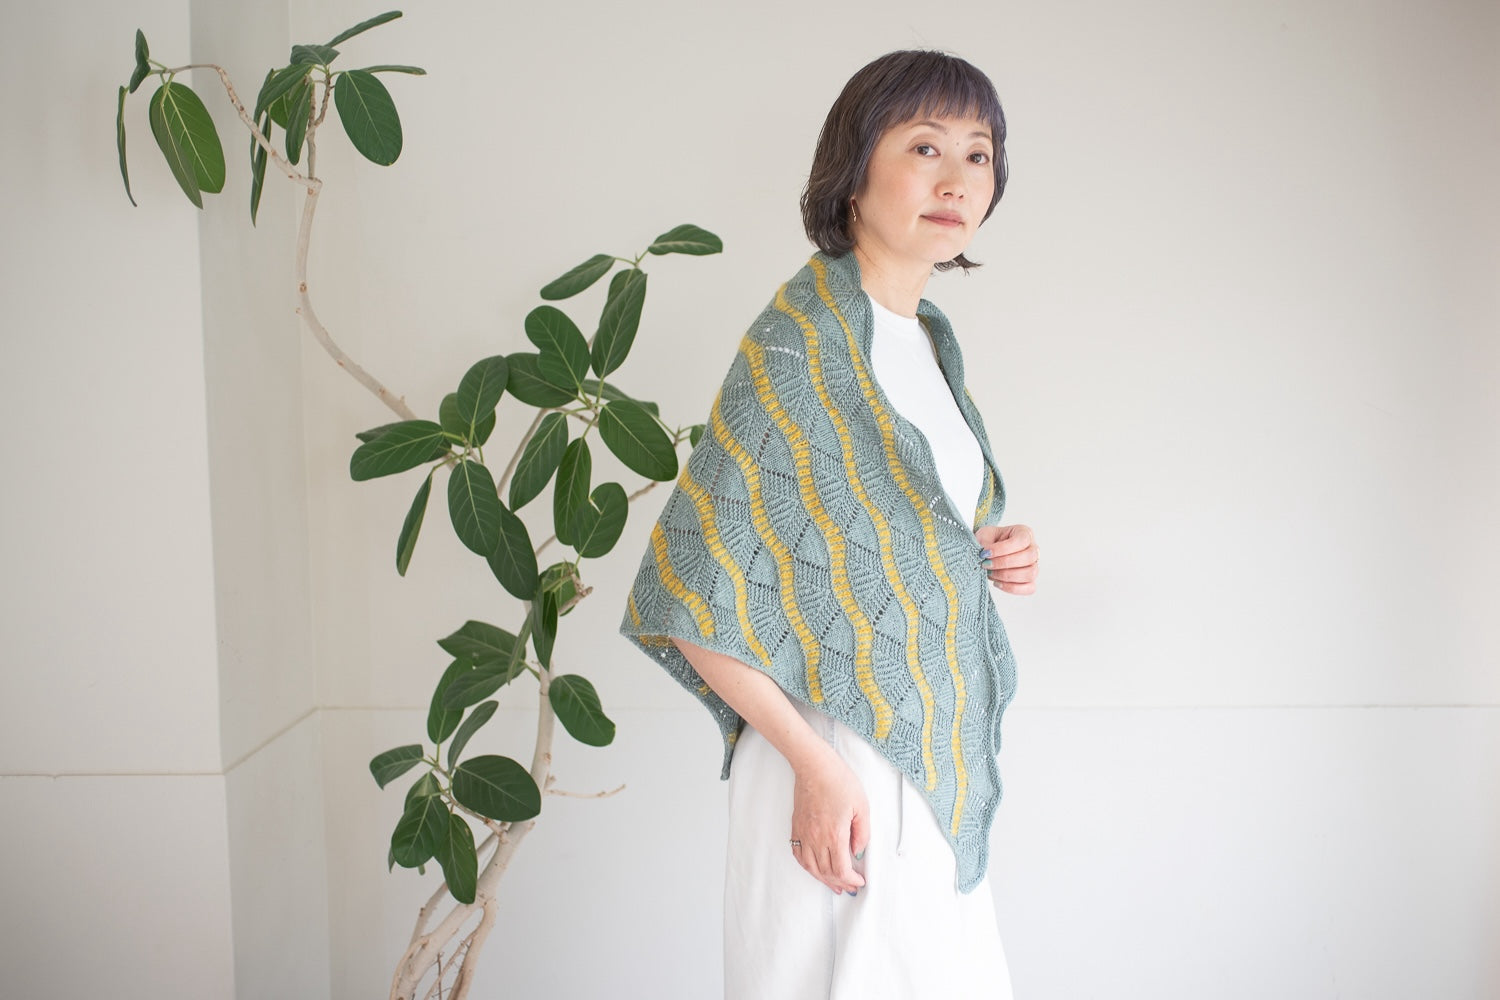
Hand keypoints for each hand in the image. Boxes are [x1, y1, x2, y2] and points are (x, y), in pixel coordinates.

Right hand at [789, 747, 870, 894]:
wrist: (814, 766)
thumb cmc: (838, 781)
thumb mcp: (862, 806)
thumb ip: (862, 833)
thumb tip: (858, 851)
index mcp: (834, 834)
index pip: (841, 869)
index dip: (852, 879)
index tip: (860, 881)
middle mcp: (816, 837)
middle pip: (827, 872)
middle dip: (840, 883)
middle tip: (851, 887)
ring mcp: (804, 834)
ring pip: (811, 867)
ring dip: (824, 880)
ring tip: (834, 885)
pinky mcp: (796, 827)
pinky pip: (799, 855)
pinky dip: (808, 867)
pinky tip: (815, 869)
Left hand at [975, 523, 1038, 594]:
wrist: (987, 553)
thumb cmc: (988, 541)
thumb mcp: (983, 535)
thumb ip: (985, 542)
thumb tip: (986, 554)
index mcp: (1024, 533)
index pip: (1021, 540)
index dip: (1003, 549)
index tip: (985, 553)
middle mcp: (1033, 548)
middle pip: (1029, 557)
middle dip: (1004, 563)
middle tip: (986, 564)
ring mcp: (1034, 565)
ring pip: (1030, 573)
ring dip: (1007, 576)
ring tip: (990, 573)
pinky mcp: (1030, 580)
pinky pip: (1029, 588)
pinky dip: (1012, 588)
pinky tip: (997, 583)